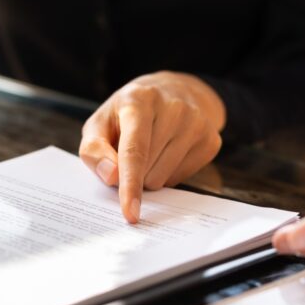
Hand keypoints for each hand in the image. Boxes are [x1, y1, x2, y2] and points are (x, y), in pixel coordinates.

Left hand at [79, 71, 224, 222]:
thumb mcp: (100, 123)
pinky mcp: (211, 140)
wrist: (174, 92)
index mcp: (139, 100)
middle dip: (132, 173)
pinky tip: (169, 151)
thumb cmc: (128, 113)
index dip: (130, 184)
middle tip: (131, 151)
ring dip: (149, 175)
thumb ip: (93, 150)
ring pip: (163, 179)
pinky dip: (168, 174)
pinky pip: (180, 180)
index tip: (130, 213)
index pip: (135, 150)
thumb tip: (111, 177)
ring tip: (151, 149)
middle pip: (147, 170)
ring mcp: (197, 123)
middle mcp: (173, 108)